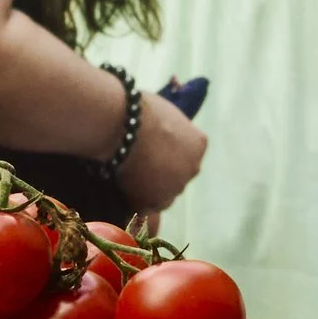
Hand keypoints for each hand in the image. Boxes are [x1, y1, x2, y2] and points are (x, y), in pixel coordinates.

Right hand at [115, 92, 205, 213]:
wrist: (122, 127)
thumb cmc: (141, 112)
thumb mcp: (166, 115)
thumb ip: (171, 131)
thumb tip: (161, 135)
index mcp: (198, 145)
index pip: (188, 155)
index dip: (168, 154)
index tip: (152, 149)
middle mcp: (192, 169)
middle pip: (177, 177)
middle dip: (161, 174)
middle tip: (137, 164)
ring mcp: (173, 190)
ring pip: (161, 195)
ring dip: (148, 189)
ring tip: (125, 177)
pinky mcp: (151, 204)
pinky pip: (142, 206)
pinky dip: (132, 200)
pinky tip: (119, 188)